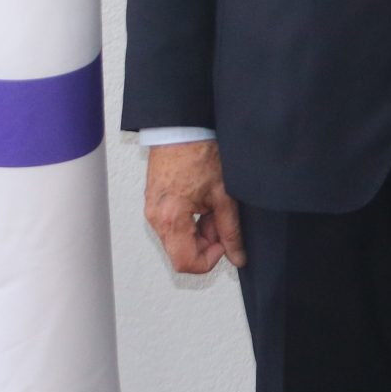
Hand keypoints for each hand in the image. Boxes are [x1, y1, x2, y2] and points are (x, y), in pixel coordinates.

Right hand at [144, 139, 245, 273]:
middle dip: (206, 243)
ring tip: (213, 206)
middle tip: (222, 219)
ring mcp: (152, 210)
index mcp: (170, 218)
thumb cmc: (198, 152)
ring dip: (200, 231)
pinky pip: (173, 225)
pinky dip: (191, 221)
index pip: (186, 263)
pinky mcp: (154, 203)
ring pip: (178, 239)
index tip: (224, 244)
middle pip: (181, 252)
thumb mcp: (223, 194)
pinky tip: (203, 202)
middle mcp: (155, 218)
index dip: (210, 260)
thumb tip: (238, 255)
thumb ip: (231, 229)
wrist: (181, 128)